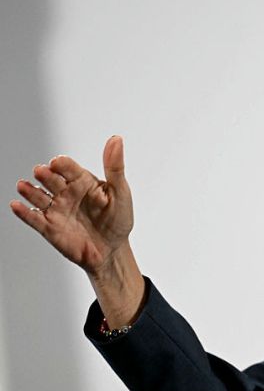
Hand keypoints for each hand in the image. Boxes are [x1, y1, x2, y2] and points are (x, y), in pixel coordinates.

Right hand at [10, 135, 132, 275]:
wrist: (112, 251)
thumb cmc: (118, 219)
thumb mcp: (120, 192)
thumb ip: (115, 167)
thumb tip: (116, 139)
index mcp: (82, 181)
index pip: (69, 167)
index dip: (62, 164)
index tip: (57, 162)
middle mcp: (66, 193)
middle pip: (51, 180)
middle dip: (45, 175)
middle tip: (41, 172)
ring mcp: (56, 209)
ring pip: (38, 197)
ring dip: (30, 191)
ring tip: (23, 186)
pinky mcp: (49, 227)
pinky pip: (33, 219)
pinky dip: (24, 213)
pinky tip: (16, 206)